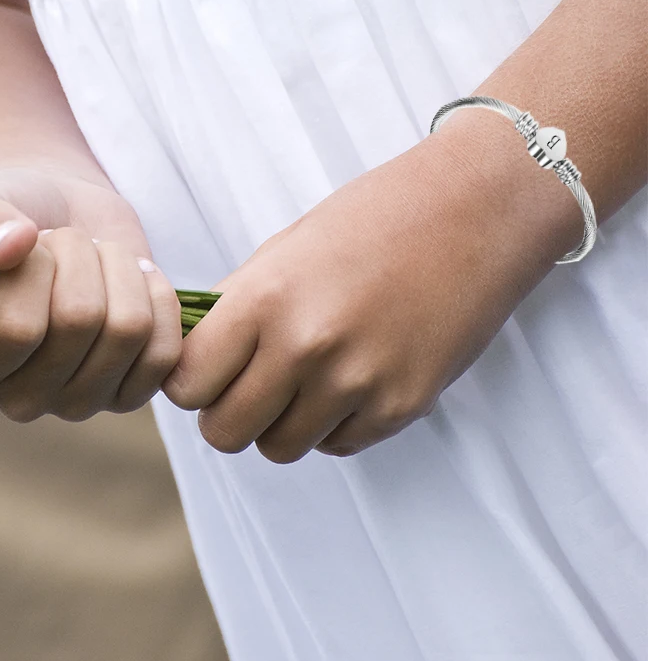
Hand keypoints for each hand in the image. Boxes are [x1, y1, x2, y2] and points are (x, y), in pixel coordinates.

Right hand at [0, 166, 181, 421]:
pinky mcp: (128, 394)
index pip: (15, 326)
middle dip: (80, 255)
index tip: (27, 241)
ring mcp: (77, 403)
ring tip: (98, 255)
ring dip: (120, 269)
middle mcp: (19, 399)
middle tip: (64, 240)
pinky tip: (137, 277)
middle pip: (80, 321)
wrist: (58, 222)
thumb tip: (13, 245)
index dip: (34, 267)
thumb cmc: (6, 219)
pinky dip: (159, 297)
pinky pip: (165, 352)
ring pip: (129, 329)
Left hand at [161, 109, 582, 461]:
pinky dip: (333, 424)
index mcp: (264, 299)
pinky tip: (350, 378)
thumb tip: (192, 359)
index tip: (205, 372)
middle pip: (224, 433)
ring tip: (304, 379)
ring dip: (280, 422)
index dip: (189, 383)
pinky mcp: (402, 406)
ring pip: (279, 448)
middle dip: (227, 413)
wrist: (474, 212)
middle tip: (247, 386)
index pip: (186, 385)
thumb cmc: (370, 220)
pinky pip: (337, 444)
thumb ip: (235, 309)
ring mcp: (356, 383)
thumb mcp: (282, 252)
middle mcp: (305, 348)